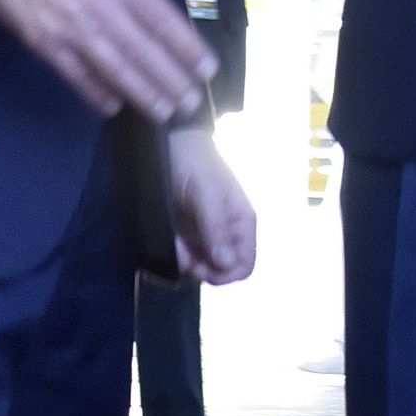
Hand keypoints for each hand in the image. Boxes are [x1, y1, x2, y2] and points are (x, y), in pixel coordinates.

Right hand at [0, 0, 217, 122]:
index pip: (160, 17)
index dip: (185, 46)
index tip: (207, 67)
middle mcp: (99, 7)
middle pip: (142, 50)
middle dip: (170, 79)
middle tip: (193, 105)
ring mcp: (70, 29)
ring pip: (114, 69)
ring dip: (141, 93)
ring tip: (165, 113)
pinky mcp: (43, 43)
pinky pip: (74, 74)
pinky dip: (95, 92)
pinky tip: (112, 106)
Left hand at [168, 127, 256, 285]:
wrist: (170, 140)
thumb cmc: (193, 161)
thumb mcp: (205, 192)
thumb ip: (216, 227)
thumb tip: (227, 264)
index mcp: (241, 222)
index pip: (244, 266)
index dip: (225, 275)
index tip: (201, 267)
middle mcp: (228, 232)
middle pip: (221, 271)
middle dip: (200, 269)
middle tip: (181, 254)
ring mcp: (208, 233)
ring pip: (202, 266)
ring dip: (186, 262)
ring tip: (173, 244)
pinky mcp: (189, 231)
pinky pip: (187, 255)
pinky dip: (177, 254)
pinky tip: (170, 240)